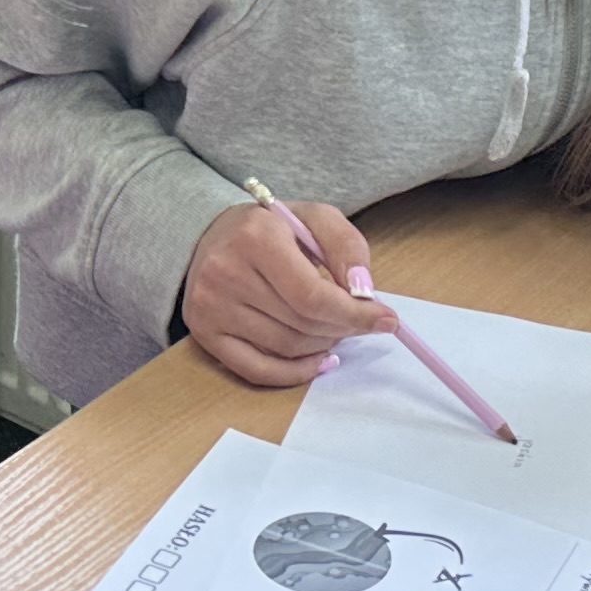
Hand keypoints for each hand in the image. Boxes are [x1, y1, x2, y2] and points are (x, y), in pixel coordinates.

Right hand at [181, 197, 396, 386]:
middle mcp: (226, 273)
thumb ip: (346, 246)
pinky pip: (259, 371)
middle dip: (343, 327)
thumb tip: (365, 292)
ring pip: (286, 348)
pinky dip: (296, 373)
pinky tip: (318, 359)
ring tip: (333, 327)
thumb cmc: (269, 229)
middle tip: (360, 321)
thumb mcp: (314, 218)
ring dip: (323, 344)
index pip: (312, 297)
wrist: (208, 235)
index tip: (385, 319)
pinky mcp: (205, 334)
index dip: (355, 315)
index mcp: (256, 238)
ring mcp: (211, 308)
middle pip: (302, 324)